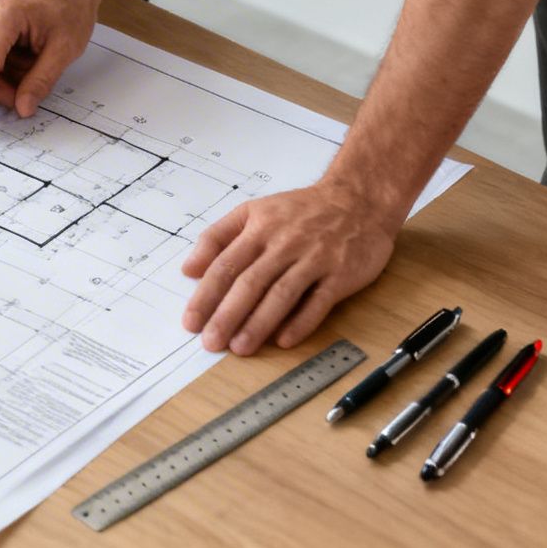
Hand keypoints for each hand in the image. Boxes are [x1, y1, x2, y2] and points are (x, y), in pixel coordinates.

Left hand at [179, 179, 400, 354]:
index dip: (206, 295)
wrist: (358, 200)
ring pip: (282, 294)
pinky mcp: (341, 273)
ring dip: (259, 323)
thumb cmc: (301, 210)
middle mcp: (284, 243)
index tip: (191, 321)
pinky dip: (301, 322)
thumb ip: (218, 237)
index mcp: (259, 227)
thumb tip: (188, 269)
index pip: (226, 264)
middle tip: (211, 341)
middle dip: (227, 315)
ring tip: (240, 347)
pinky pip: (319, 301)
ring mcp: (314, 258)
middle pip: (250, 282)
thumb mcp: (254, 211)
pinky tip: (284, 340)